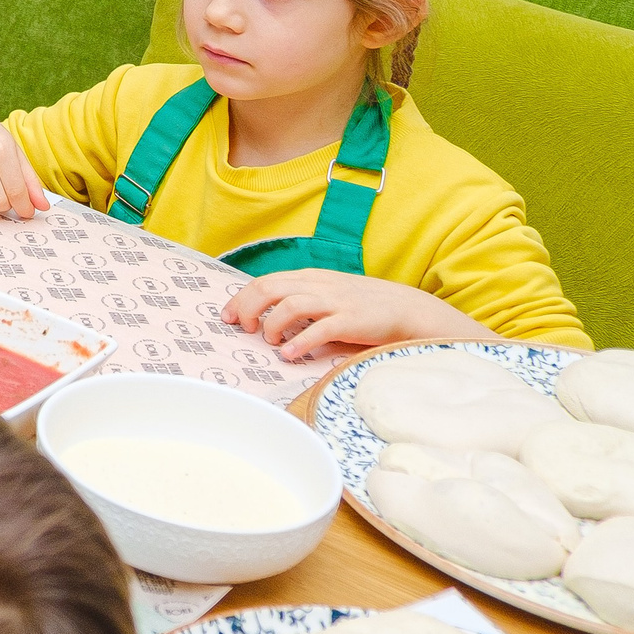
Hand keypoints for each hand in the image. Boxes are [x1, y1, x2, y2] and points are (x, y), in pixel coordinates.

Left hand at [222, 271, 485, 362]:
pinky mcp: (351, 321)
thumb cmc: (362, 307)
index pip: (264, 281)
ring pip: (289, 305)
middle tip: (242, 329)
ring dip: (272, 326)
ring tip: (271, 342)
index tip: (226, 316)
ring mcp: (335, 302)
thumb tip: (268, 320)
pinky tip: (290, 355)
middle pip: (268, 288)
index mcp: (309, 278)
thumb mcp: (328, 295)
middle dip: (247, 309)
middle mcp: (318, 285)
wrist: (407, 308)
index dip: (241, 298)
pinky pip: (319, 329)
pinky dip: (300, 342)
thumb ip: (301, 302)